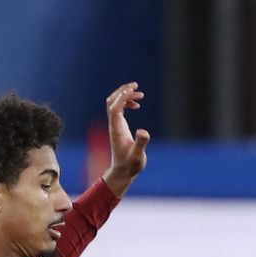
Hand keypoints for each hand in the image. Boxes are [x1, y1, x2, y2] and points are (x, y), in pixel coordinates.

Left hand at [103, 82, 149, 197]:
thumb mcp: (138, 156)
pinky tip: (137, 104)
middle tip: (135, 85)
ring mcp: (116, 125)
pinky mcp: (119, 127)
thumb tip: (144, 132)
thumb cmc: (131, 165)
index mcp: (117, 129)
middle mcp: (114, 125)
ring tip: (139, 93)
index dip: (122, 97)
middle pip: (111, 102)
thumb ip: (141, 143)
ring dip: (125, 96)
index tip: (133, 90)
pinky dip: (127, 103)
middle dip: (122, 91)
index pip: (115, 108)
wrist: (123, 171)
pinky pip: (119, 109)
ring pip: (115, 104)